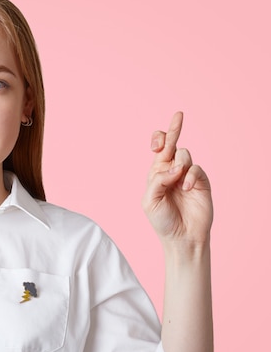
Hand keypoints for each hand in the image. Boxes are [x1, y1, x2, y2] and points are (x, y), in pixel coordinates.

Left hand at [142, 112, 212, 245]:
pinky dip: (190, 176)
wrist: (181, 237)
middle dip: (174, 128)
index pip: (158, 149)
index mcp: (156, 173)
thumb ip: (158, 180)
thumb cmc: (162, 220)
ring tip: (179, 183)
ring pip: (184, 154)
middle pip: (173, 143)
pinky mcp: (201, 182)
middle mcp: (171, 170)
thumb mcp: (150, 200)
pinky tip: (187, 187)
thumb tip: (175, 167)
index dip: (158, 140)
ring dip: (180, 165)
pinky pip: (196, 169)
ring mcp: (187, 175)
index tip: (155, 145)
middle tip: (178, 114)